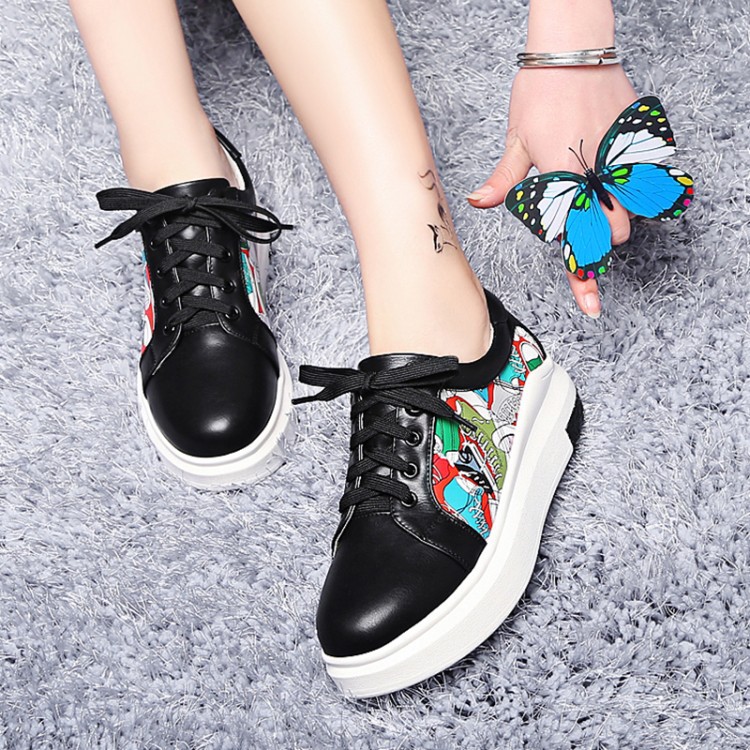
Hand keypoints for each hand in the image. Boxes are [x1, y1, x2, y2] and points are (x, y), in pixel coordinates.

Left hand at [469, 64, 637, 317]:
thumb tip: (480, 203)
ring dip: (615, 213)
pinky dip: (633, 185)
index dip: (584, 279)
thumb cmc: (539, 95)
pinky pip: (644, 179)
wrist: (574, 53)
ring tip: (593, 192)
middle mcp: (597, 175)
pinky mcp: (639, 144)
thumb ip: (504, 180)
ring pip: (631, 209)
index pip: (576, 241)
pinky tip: (613, 173)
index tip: (592, 307)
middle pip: (612, 233)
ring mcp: (622, 159)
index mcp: (563, 181)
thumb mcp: (516, 142)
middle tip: (582, 222)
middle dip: (599, 239)